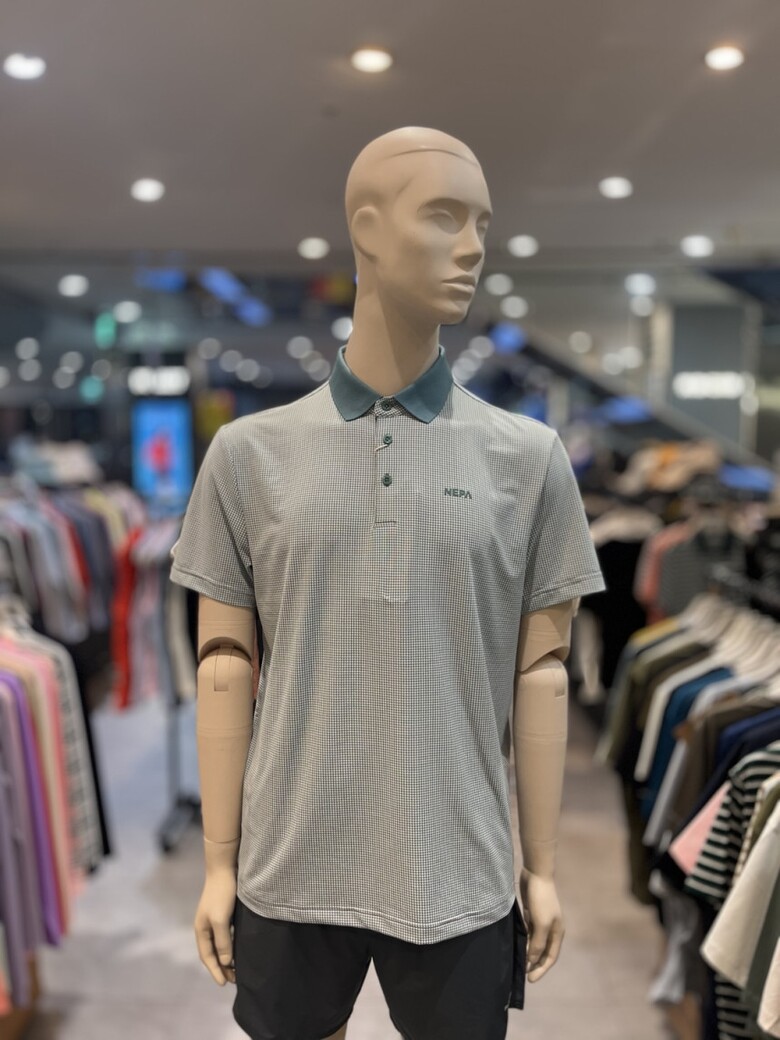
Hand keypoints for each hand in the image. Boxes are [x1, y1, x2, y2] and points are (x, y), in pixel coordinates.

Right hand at [194, 870, 237, 985]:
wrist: (225, 867)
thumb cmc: (222, 893)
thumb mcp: (221, 919)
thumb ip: (223, 941)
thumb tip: (226, 962)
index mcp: (201, 930)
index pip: (207, 957)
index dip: (215, 971)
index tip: (224, 984)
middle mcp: (206, 927)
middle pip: (213, 953)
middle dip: (222, 968)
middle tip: (235, 980)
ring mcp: (214, 919)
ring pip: (220, 944)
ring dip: (227, 957)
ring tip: (238, 969)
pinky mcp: (224, 913)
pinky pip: (227, 935)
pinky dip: (232, 945)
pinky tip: (240, 948)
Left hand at [519, 867, 563, 982]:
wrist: (536, 874)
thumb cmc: (541, 900)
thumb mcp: (540, 924)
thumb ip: (537, 943)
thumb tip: (532, 961)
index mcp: (557, 933)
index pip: (550, 957)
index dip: (541, 969)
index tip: (530, 980)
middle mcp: (550, 929)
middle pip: (543, 951)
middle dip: (535, 963)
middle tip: (523, 975)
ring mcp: (541, 921)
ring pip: (534, 942)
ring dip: (528, 952)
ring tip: (518, 962)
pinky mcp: (532, 914)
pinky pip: (528, 932)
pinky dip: (524, 940)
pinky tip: (516, 945)